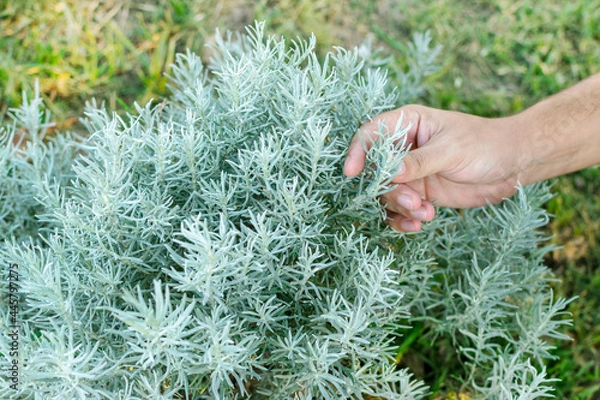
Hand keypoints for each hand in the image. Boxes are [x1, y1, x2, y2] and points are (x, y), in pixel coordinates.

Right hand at [343, 105, 522, 231]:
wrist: (513, 165)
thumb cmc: (485, 144)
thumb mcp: (452, 150)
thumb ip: (420, 162)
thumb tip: (389, 172)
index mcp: (408, 124)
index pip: (371, 134)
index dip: (357, 151)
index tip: (352, 173)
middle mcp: (404, 149)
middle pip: (375, 171)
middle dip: (389, 190)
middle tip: (412, 201)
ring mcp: (410, 173)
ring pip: (386, 194)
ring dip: (400, 207)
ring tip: (425, 213)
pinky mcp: (419, 193)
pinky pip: (399, 209)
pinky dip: (405, 219)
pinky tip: (421, 223)